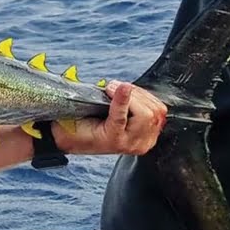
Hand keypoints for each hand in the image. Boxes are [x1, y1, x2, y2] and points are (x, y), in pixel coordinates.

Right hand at [53, 81, 167, 155]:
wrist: (75, 140)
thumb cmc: (72, 127)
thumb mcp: (74, 115)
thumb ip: (86, 101)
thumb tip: (107, 86)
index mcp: (111, 141)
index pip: (121, 119)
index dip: (121, 100)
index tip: (119, 85)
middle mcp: (131, 144)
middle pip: (146, 114)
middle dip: (132, 95)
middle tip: (112, 86)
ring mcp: (143, 140)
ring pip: (155, 111)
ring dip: (139, 95)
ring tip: (120, 90)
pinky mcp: (150, 134)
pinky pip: (158, 112)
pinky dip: (146, 99)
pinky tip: (131, 95)